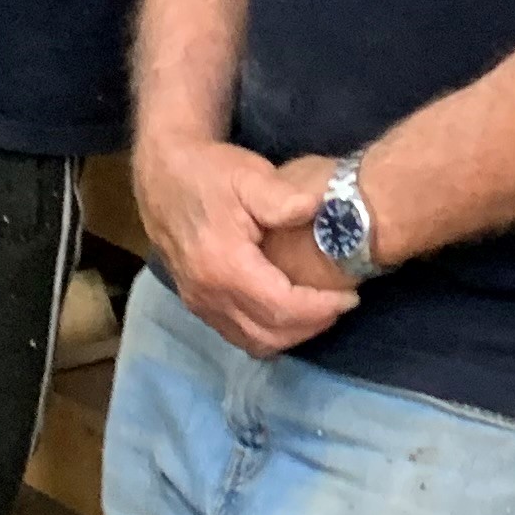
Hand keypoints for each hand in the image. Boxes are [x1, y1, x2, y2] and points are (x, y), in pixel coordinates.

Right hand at [133, 134, 353, 356]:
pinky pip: (237, 335)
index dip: (321, 307)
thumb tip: (316, 209)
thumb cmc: (210, 172)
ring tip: (321, 310)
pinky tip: (289, 312)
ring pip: (252, 342)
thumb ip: (280, 197)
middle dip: (312, 325)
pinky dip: (268, 333)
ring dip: (291, 334)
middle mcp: (208, 294)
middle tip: (342, 304)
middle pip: (269, 334)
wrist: (164, 175)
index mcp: (224, 265)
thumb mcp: (248, 174)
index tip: (351, 297)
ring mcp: (199, 303)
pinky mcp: (197, 303)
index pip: (281, 307)